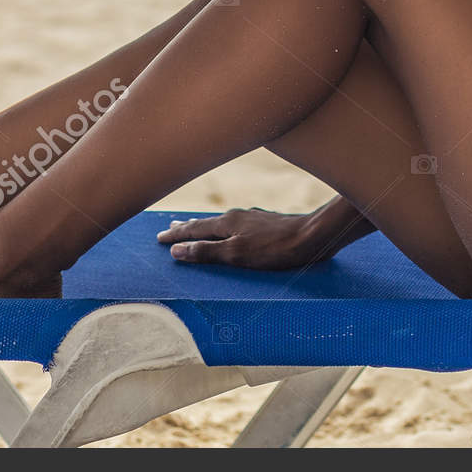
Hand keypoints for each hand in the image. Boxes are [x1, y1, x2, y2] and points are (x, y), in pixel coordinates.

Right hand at [156, 207, 322, 270]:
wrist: (313, 237)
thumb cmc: (275, 249)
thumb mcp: (237, 255)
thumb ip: (206, 252)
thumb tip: (177, 251)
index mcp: (227, 223)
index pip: (194, 230)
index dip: (176, 236)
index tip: (159, 238)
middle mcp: (237, 216)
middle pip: (206, 223)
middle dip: (187, 228)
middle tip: (170, 228)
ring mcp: (253, 219)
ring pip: (222, 223)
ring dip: (205, 228)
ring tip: (196, 229)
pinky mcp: (267, 224)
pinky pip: (237, 225)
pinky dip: (224, 230)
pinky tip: (232, 232)